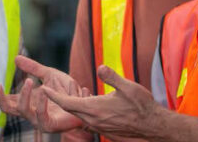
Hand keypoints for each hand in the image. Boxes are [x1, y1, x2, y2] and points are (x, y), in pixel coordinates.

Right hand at [0, 55, 86, 132]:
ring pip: (22, 111)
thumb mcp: (49, 74)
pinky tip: (43, 92)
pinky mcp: (50, 125)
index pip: (6, 100)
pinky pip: (40, 117)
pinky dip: (41, 103)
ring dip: (23, 95)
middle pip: (8, 108)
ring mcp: (38, 119)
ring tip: (29, 82)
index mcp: (28, 101)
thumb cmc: (68, 92)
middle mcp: (30, 111)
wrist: (86, 101)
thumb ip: (33, 68)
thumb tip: (16, 58)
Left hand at [41, 65, 164, 138]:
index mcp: (95, 108)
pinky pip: (89, 121)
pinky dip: (85, 113)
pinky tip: (91, 106)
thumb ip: (111, 76)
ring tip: (72, 96)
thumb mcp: (128, 87)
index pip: (67, 102)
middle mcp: (93, 120)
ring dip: (74, 106)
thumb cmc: (141, 106)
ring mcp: (99, 127)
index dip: (54, 95)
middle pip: (70, 110)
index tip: (44, 88)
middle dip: (61, 100)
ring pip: (80, 116)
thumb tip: (100, 67)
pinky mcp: (105, 131)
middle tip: (53, 91)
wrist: (153, 126)